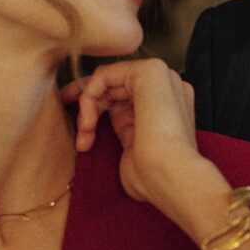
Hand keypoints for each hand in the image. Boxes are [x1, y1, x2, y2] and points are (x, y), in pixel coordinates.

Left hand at [59, 60, 226, 230]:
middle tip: (79, 133)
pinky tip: (90, 123)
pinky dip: (89, 96)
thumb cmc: (153, 177)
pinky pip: (104, 74)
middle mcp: (168, 89)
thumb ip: (124, 129)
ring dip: (88, 106)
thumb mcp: (133, 150)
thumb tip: (102, 124)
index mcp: (168, 108)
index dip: (98, 107)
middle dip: (87, 105)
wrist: (170, 178)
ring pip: (107, 79)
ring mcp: (162, 78)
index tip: (81, 127)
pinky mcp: (150, 71)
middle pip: (114, 85)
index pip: (125, 97)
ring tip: (86, 135)